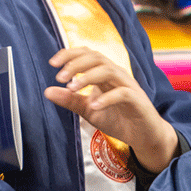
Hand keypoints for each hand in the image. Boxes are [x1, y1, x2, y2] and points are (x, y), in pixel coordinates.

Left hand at [44, 47, 177, 172]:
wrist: (144, 137)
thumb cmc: (117, 119)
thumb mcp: (88, 110)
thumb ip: (70, 99)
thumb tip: (46, 91)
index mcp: (104, 72)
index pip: (87, 53)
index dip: (70, 54)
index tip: (52, 63)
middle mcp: (116, 74)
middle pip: (96, 57)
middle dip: (76, 64)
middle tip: (59, 77)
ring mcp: (128, 85)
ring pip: (108, 70)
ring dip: (88, 77)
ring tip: (72, 88)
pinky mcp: (138, 100)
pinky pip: (123, 93)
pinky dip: (106, 97)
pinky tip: (93, 105)